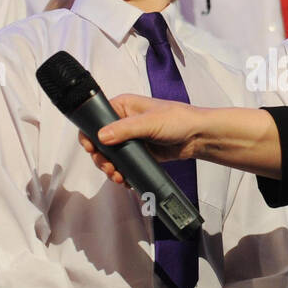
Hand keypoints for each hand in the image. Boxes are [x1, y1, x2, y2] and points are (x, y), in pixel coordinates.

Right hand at [79, 99, 281, 180]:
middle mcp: (122, 122)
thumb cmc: (177, 120)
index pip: (95, 119)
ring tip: (118, 177)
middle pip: (99, 142)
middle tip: (109, 169)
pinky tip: (126, 180)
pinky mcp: (139, 153)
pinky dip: (122, 173)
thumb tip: (101, 136)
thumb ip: (124, 129)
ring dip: (110, 168)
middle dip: (101, 158)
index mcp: (122, 107)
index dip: (89, 135)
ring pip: (110, 156)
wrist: (198, 136)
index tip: (91, 149)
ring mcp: (130, 139)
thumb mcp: (149, 122)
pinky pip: (124, 165)